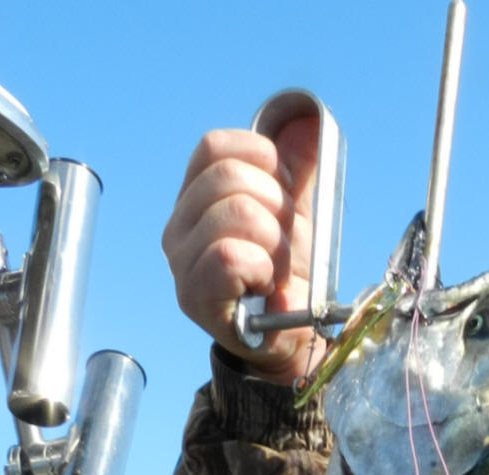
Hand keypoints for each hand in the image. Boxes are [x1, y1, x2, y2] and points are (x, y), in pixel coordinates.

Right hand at [161, 119, 319, 385]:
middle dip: (276, 207)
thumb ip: (298, 172)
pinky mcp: (194, 295)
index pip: (216, 148)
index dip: (263, 162)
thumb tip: (310, 121)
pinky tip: (266, 285)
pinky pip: (228, 255)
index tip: (285, 196)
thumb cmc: (286, 278)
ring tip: (277, 269)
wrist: (288, 339)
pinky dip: (261, 267)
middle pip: (229, 177)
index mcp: (196, 197)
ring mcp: (182, 261)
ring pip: (235, 212)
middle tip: (284, 245)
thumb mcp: (294, 217)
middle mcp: (178, 226)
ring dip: (275, 242)